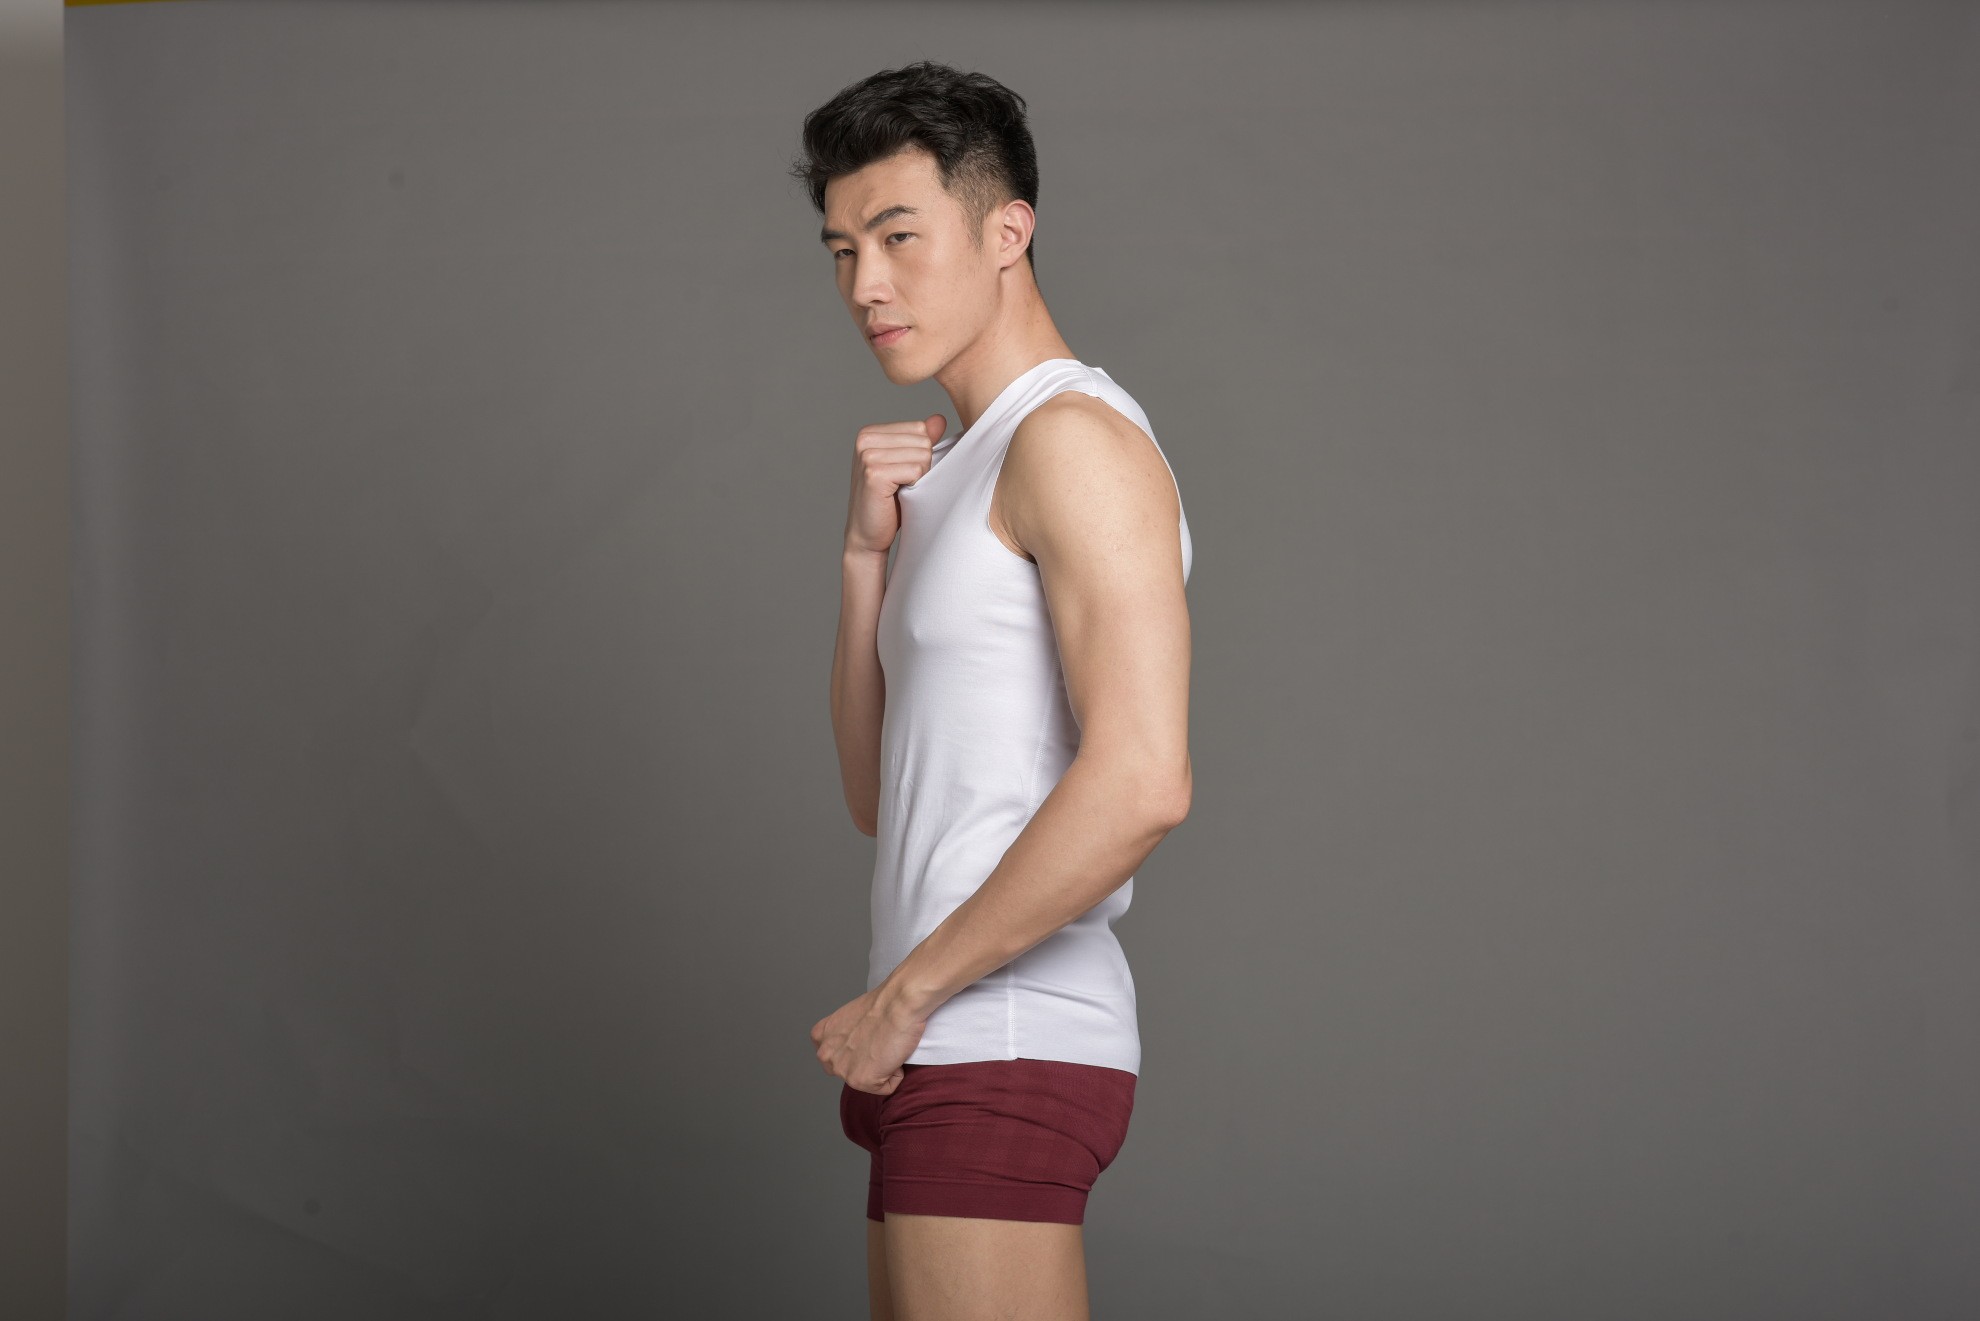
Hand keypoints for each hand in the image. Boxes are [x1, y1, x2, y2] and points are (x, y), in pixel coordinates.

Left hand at [810, 983, 927, 1094]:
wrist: (899, 1003)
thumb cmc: (883, 1004)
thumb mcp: (850, 1018)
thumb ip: (845, 1037)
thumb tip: (858, 1048)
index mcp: (821, 1036)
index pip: (838, 1057)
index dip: (858, 1050)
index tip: (868, 1038)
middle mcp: (826, 1055)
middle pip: (851, 1072)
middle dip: (867, 1063)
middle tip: (879, 1042)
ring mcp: (842, 1070)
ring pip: (869, 1081)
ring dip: (882, 1068)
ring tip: (886, 1045)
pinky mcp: (862, 1081)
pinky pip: (886, 1087)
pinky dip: (896, 1073)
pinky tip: (893, 1052)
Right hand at [844, 414, 946, 555]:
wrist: (868, 535)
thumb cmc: (889, 502)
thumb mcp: (906, 465)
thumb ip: (920, 440)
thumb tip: (939, 418)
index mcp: (870, 432)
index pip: (919, 428)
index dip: (920, 454)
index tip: (901, 473)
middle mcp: (865, 439)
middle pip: (923, 440)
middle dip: (921, 465)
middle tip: (901, 484)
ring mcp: (867, 455)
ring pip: (922, 455)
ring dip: (918, 477)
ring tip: (899, 490)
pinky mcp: (874, 473)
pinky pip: (916, 470)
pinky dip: (915, 486)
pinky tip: (897, 495)